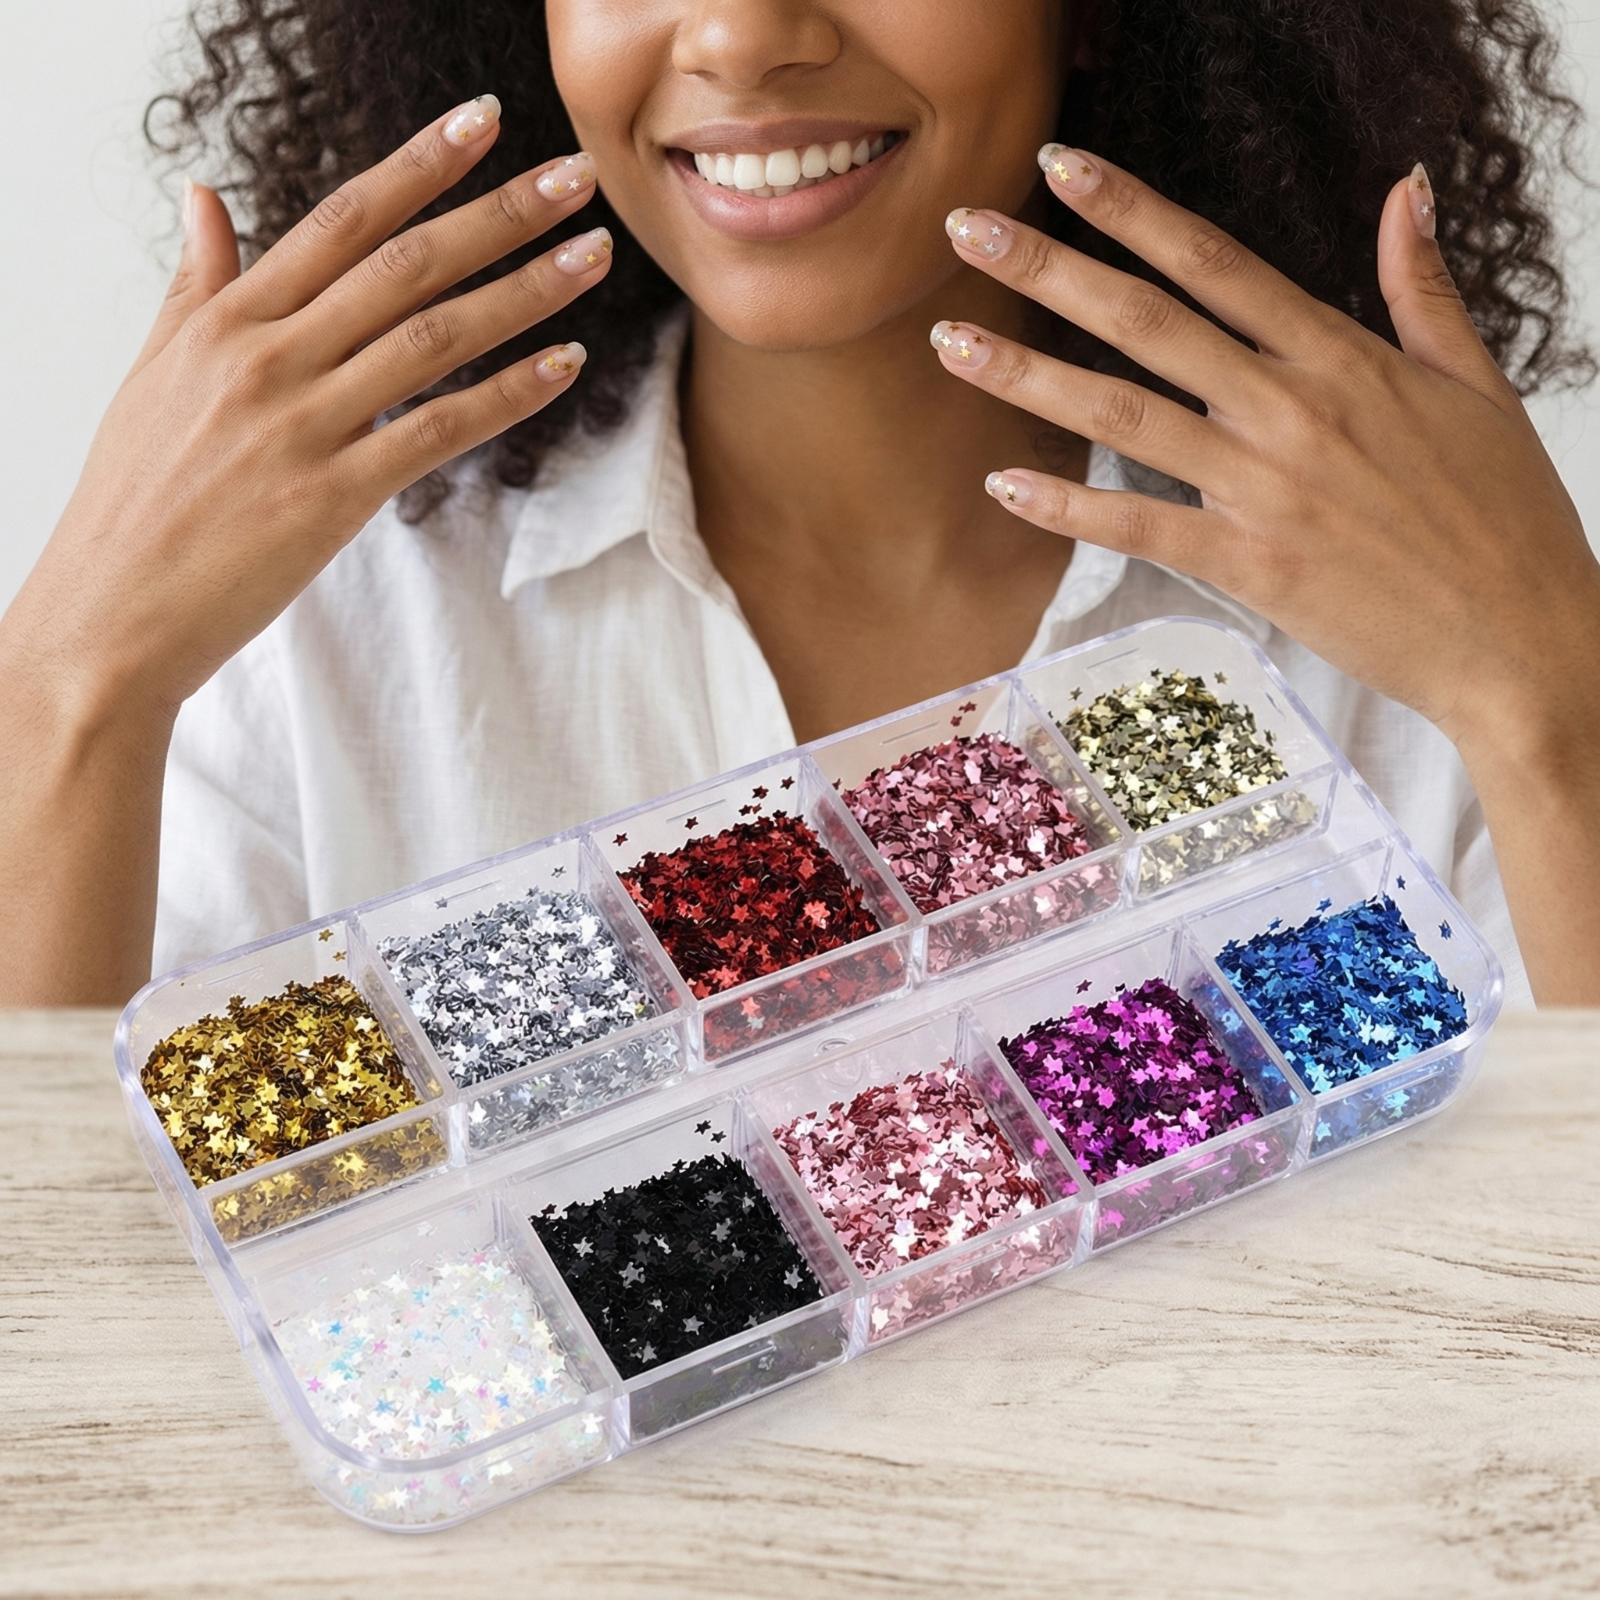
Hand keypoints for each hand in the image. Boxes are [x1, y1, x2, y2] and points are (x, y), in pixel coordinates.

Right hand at [3, 96, 609, 724]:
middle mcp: (267, 356)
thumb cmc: (136, 499)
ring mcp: (301, 424)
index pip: (341, 218)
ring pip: (432, 336)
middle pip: (404, 263)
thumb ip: (198, 285)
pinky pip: (437, 430)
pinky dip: (506, 395)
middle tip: (575, 178)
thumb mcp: (155, 372)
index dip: (419, 165)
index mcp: (228, 320)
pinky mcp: (332, 496)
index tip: (484, 123)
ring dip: (523, 291)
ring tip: (592, 256)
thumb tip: (206, 196)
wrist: (110, 614)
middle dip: (499, 213)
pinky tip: (564, 363)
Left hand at [931, 146, 1599, 758]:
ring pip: (1126, 413)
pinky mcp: (1250, 565)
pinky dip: (1071, 505)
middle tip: (967, 232)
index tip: (1062, 168)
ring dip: (1030, 376)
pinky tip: (1005, 483)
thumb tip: (1405, 189)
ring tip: (953, 344)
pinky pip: (1142, 525)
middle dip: (1050, 269)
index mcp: (1340, 355)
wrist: (1521, 636)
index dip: (1131, 209)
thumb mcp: (1476, 383)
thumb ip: (1422, 287)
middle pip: (1147, 320)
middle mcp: (1290, 408)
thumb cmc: (1503, 515)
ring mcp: (1265, 486)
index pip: (1214, 261)